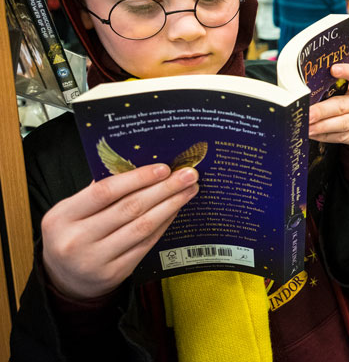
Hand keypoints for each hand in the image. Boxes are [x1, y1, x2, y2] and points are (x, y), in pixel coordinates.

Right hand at [41, 164, 198, 299]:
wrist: (65, 279)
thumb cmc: (72, 234)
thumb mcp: (72, 211)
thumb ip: (99, 191)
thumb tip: (140, 165)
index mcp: (62, 217)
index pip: (105, 192)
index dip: (137, 178)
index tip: (164, 168)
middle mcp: (76, 240)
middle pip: (129, 208)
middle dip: (164, 189)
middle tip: (188, 175)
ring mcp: (95, 260)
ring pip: (142, 227)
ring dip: (171, 205)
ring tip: (189, 190)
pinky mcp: (114, 274)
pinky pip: (146, 244)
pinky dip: (164, 224)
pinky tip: (176, 210)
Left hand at [309, 63, 348, 153]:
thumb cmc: (347, 109)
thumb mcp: (342, 97)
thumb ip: (329, 93)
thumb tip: (302, 97)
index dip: (347, 71)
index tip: (333, 69)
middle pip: (342, 105)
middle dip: (321, 111)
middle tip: (307, 115)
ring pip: (342, 123)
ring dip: (320, 127)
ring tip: (306, 128)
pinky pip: (343, 137)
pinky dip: (325, 136)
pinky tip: (314, 135)